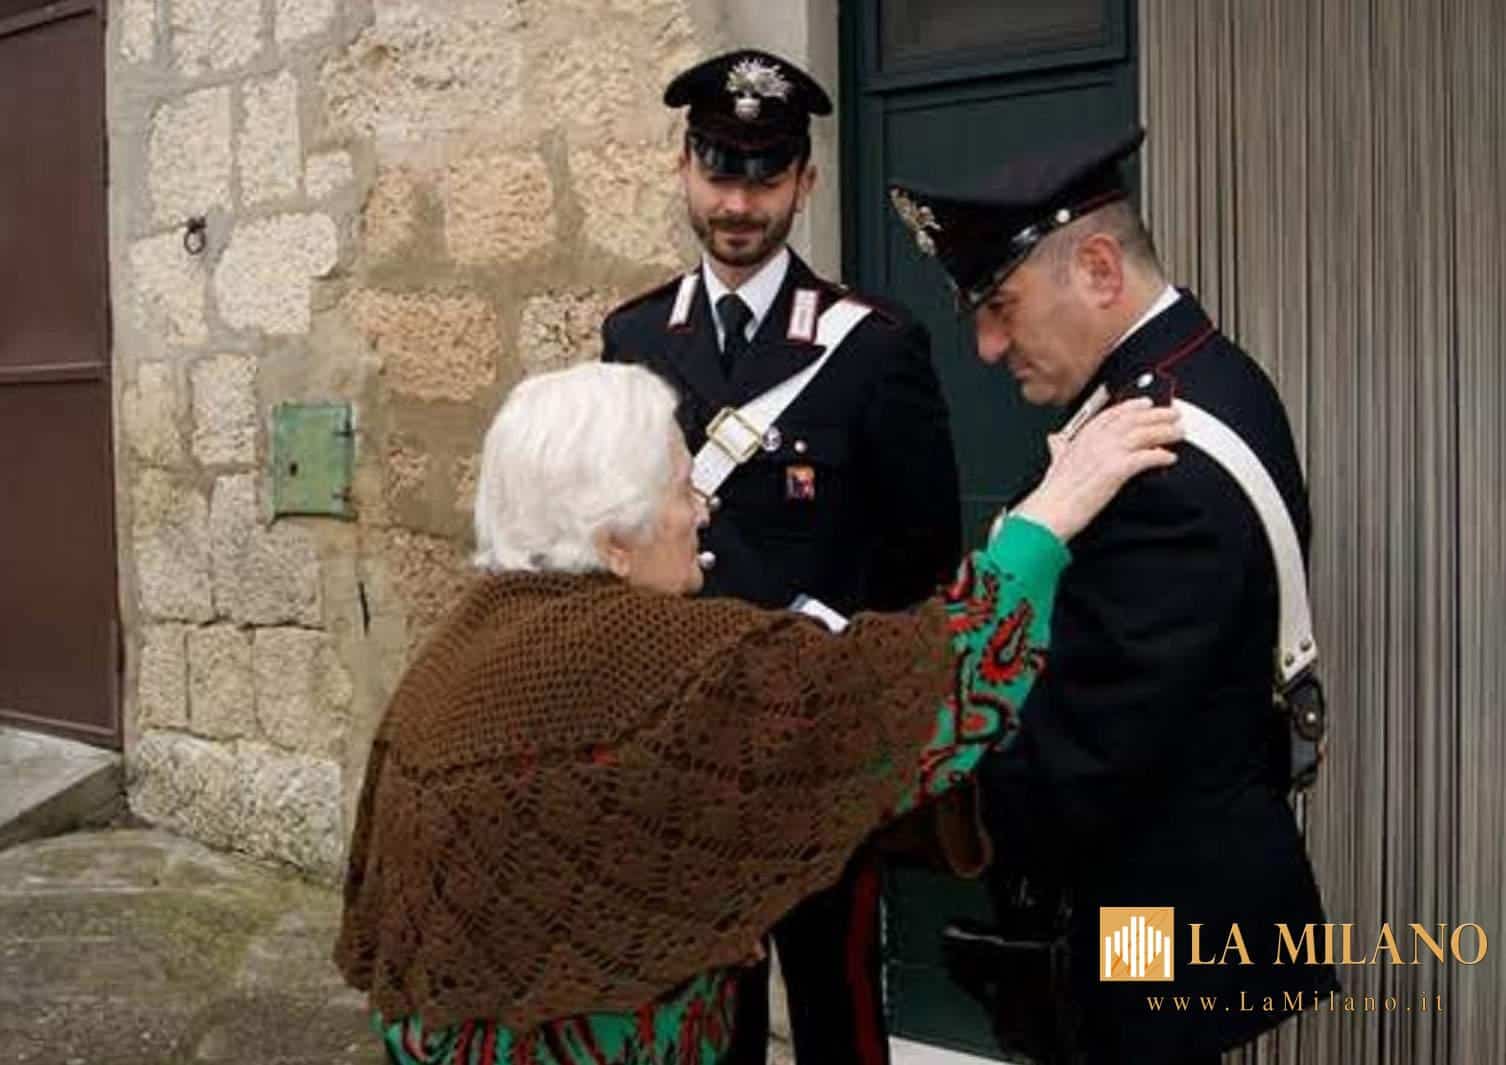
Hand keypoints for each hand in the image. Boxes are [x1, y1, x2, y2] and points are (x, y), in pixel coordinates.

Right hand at [1012, 398, 1182, 541]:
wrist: (1049, 512)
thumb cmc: (1052, 493)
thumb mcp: (1054, 463)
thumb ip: (1059, 448)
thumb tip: (1055, 440)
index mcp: (1082, 436)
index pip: (1112, 414)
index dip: (1132, 406)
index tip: (1146, 403)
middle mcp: (1095, 440)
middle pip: (1132, 420)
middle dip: (1156, 414)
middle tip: (1173, 413)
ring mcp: (1106, 453)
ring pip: (1142, 434)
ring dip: (1163, 431)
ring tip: (1178, 432)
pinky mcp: (1116, 470)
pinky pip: (1144, 457)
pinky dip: (1159, 455)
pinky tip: (1169, 457)